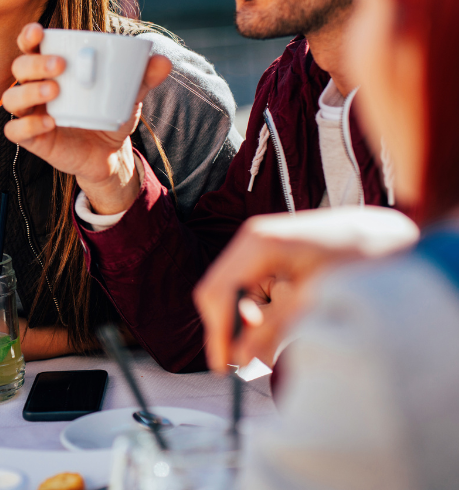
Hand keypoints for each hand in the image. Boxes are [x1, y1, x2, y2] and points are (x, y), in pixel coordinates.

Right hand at [2, 23, 171, 214]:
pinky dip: (28, 125)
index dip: (28, 36)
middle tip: (60, 66)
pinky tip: (49, 123)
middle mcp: (34, 87)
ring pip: (11, 97)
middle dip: (34, 63)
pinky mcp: (31, 138)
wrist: (109, 153)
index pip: (30, 46)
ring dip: (29, 91)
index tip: (40, 31)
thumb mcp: (128, 94)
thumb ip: (143, 77)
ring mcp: (30, 113)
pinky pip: (15, 130)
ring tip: (54, 92)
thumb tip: (163, 60)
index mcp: (51, 68)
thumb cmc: (109, 112)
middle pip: (19, 68)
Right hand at [194, 206, 418, 371]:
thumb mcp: (318, 298)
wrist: (385, 233)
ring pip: (229, 292)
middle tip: (245, 364)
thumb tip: (242, 359)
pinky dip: (257, 311)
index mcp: (258, 243)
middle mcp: (250, 240)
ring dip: (245, 322)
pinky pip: (246, 288)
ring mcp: (256, 245)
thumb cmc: (357, 260)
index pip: (218, 292)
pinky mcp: (266, 255)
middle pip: (216, 292)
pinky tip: (280, 320)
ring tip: (274, 341)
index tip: (223, 368)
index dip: (217, 332)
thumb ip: (277, 327)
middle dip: (228, 329)